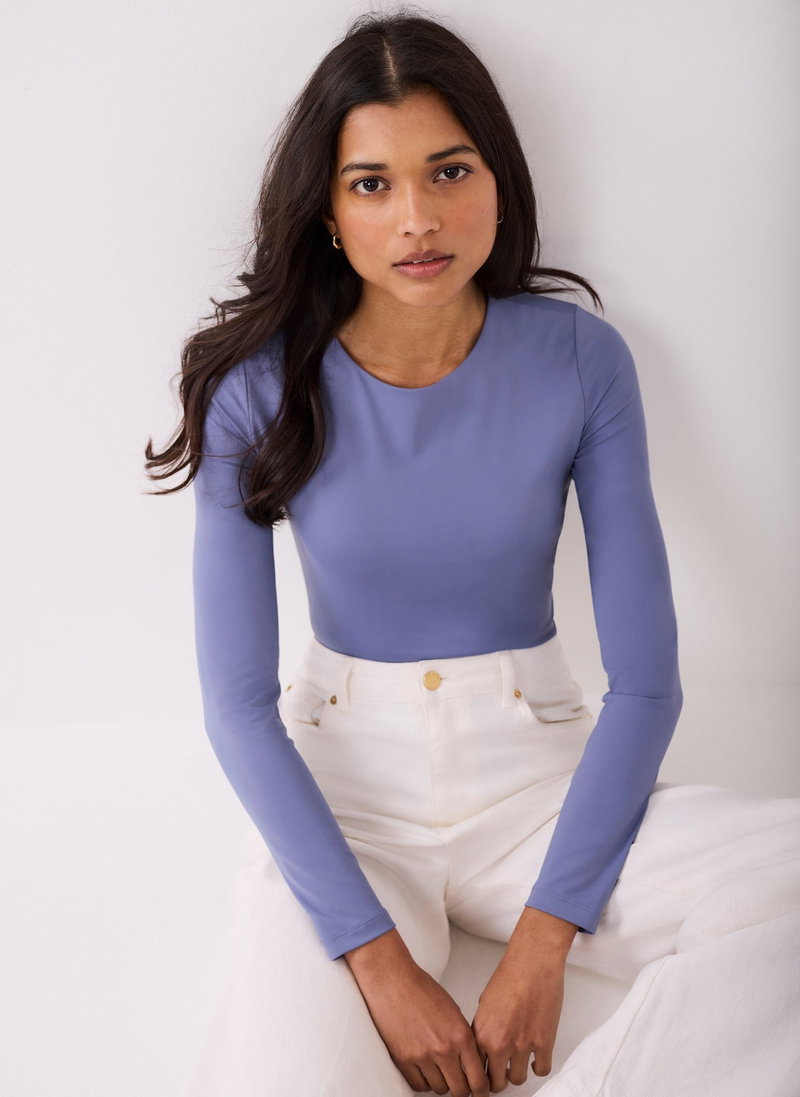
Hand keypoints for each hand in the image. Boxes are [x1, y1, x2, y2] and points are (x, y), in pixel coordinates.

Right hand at [346, 930, 489, 1095]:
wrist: (393, 980)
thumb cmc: (422, 990)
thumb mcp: (454, 1011)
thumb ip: (463, 1039)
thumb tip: (471, 1063)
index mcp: (461, 1035)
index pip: (478, 1079)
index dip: (482, 1091)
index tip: (481, 1092)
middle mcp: (444, 1049)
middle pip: (460, 1090)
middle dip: (463, 1090)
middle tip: (462, 1085)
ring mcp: (422, 1056)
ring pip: (439, 1089)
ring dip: (442, 1083)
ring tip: (440, 1070)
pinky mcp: (403, 1060)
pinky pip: (418, 1085)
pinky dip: (424, 1082)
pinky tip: (426, 1070)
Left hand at [470, 908, 575, 1090]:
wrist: (532, 963)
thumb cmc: (509, 975)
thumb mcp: (484, 1004)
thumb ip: (483, 1028)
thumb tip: (484, 1045)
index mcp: (481, 1033)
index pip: (475, 1070)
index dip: (478, 1077)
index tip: (482, 1080)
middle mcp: (499, 1044)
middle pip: (495, 1082)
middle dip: (497, 1080)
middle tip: (500, 1075)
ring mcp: (522, 1046)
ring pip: (517, 1080)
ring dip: (517, 1073)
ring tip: (517, 1064)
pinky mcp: (544, 1043)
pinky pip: (541, 1070)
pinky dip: (538, 1066)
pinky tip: (535, 1058)